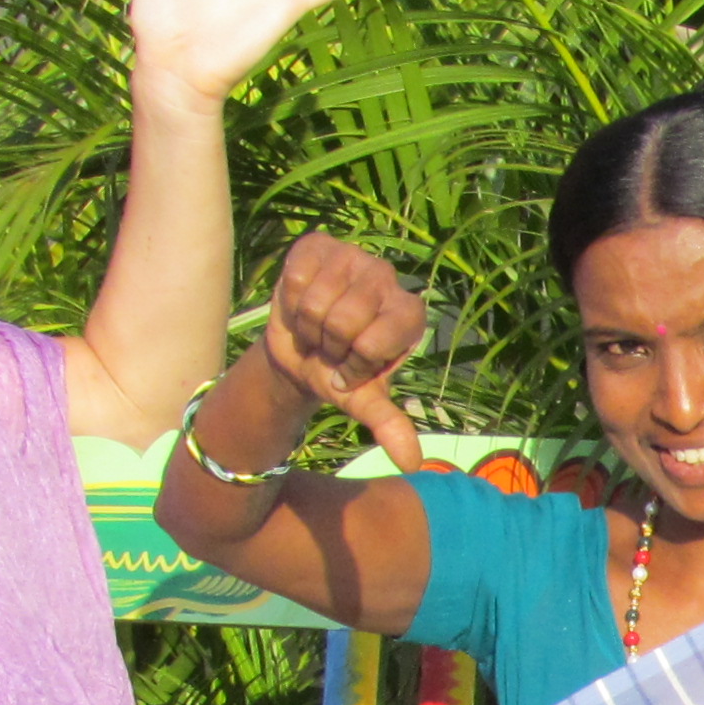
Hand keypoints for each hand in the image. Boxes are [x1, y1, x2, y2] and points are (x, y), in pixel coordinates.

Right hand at [261, 233, 432, 473]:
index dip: (352, 364)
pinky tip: (300, 303)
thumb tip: (412, 461)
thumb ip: (388, 423)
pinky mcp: (320, 244)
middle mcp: (389, 278)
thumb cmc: (337, 374)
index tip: (350, 368)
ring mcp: (355, 255)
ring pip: (317, 300)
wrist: (299, 352)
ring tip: (316, 327)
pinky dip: (291, 299)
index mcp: (409, 315)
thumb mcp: (361, 401)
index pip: (373, 343)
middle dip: (327, 345)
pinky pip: (297, 276)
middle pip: (343, 320)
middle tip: (329, 346)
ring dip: (307, 324)